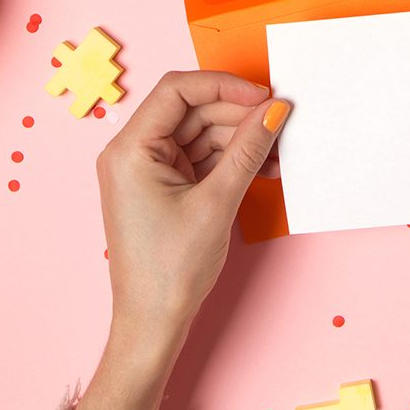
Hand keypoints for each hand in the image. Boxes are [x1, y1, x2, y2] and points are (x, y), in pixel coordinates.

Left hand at [96, 70, 289, 342]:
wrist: (153, 324)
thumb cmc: (170, 270)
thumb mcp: (217, 202)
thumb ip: (248, 149)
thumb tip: (276, 110)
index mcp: (130, 150)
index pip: (177, 90)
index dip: (224, 86)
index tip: (263, 97)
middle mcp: (133, 153)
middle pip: (193, 110)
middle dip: (238, 115)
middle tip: (279, 123)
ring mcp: (149, 169)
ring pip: (202, 133)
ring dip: (241, 139)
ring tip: (278, 153)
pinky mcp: (165, 185)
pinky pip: (203, 157)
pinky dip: (232, 159)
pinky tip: (264, 167)